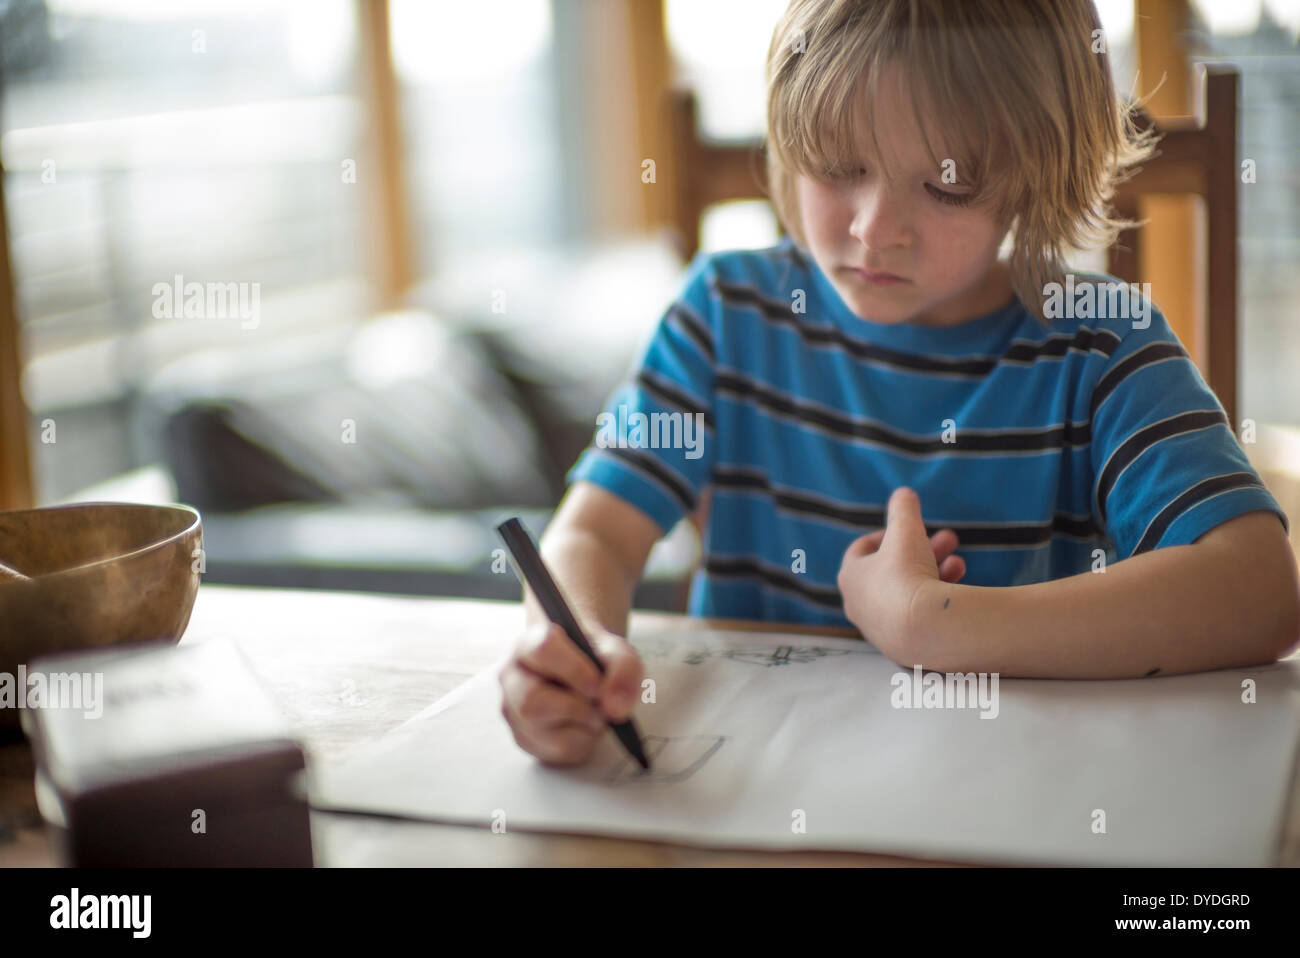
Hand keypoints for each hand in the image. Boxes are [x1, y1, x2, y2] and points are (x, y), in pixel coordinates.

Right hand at [498, 621, 643, 766]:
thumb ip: (623, 669)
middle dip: (575, 708)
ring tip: (595, 713)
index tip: (599, 686)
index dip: (575, 670)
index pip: (543, 650)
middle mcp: (512, 676)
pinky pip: (553, 752)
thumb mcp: (617, 652)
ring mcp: (513, 710)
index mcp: (530, 643)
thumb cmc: (595, 658)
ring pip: (540, 731)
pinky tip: (586, 726)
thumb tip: (614, 708)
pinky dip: (580, 743)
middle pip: (531, 701)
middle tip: (601, 706)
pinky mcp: (524, 738)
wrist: (588, 673)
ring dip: (580, 726)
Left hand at [838, 486, 957, 663]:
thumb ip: (904, 509)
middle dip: (923, 551)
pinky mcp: (902, 648)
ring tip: (960, 564)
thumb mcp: (907, 531)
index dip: (886, 534)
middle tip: (950, 540)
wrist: (925, 631)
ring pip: (908, 594)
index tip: (907, 529)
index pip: (861, 550)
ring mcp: (880, 630)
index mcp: (850, 576)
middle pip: (891, 571)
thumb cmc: (907, 575)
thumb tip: (904, 493)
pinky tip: (957, 592)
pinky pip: (918, 618)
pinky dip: (935, 602)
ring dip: (934, 573)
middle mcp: (859, 606)